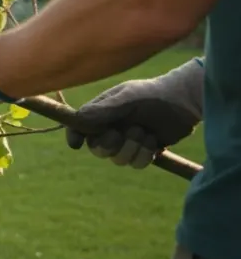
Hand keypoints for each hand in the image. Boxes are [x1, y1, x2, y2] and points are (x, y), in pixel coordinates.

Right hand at [66, 60, 204, 168]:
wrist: (183, 100)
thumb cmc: (151, 94)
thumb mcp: (126, 98)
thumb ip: (102, 109)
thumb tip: (77, 118)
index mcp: (101, 114)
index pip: (79, 128)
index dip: (75, 137)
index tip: (77, 144)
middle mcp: (111, 128)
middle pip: (98, 150)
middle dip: (109, 145)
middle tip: (120, 134)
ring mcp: (128, 142)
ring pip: (119, 160)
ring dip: (132, 148)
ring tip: (145, 132)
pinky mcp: (144, 152)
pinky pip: (137, 164)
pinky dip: (146, 154)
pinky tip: (155, 140)